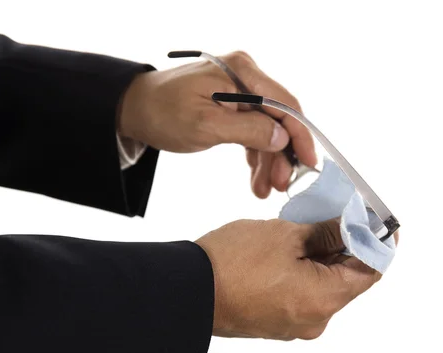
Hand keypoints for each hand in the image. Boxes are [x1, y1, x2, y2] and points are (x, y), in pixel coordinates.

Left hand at [118, 51, 317, 197]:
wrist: (133, 110)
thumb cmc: (162, 113)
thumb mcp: (205, 126)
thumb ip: (248, 131)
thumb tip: (283, 139)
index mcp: (240, 72)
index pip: (284, 104)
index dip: (300, 136)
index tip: (308, 164)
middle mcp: (244, 77)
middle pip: (278, 119)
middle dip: (280, 155)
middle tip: (280, 186)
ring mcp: (238, 91)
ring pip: (266, 130)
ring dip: (267, 161)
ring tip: (264, 190)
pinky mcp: (230, 106)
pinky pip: (251, 132)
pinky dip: (254, 155)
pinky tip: (256, 179)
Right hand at [195, 218, 386, 339]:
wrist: (187, 290)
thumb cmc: (231, 263)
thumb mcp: (285, 235)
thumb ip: (325, 231)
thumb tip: (350, 226)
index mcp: (324, 300)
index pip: (370, 270)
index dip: (378, 242)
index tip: (379, 221)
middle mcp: (314, 319)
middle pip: (344, 278)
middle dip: (344, 244)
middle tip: (338, 214)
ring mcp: (292, 323)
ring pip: (320, 284)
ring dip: (320, 256)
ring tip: (307, 226)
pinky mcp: (273, 320)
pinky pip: (299, 293)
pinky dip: (301, 271)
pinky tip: (288, 247)